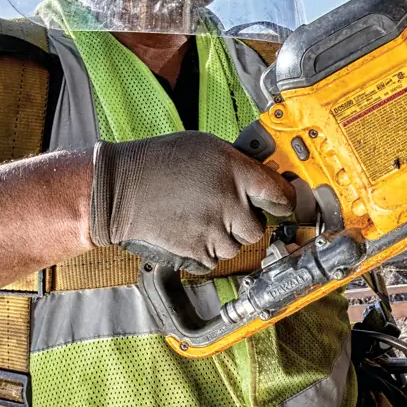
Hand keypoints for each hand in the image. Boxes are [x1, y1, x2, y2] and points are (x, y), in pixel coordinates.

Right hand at [91, 132, 293, 272]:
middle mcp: (230, 202)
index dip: (285, 202)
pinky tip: (191, 231)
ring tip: (202, 218)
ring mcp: (214, 229)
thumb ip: (238, 163)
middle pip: (259, 228)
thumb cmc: (160, 161)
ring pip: (238, 246)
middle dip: (247, 222)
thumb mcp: (206, 147)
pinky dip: (207, 251)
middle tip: (227, 211)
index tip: (284, 205)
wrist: (121, 189)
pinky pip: (216, 259)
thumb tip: (264, 175)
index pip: (281, 194)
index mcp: (236, 172)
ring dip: (226, 237)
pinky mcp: (197, 250)